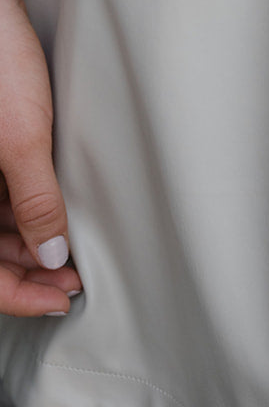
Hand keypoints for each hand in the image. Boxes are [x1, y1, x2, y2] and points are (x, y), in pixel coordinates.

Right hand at [0, 0, 81, 314]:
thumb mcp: (23, 141)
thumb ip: (36, 205)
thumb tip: (53, 258)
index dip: (22, 296)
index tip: (64, 298)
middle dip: (29, 272)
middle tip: (76, 278)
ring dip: (28, 244)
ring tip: (72, 247)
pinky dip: (21, 212)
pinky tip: (52, 212)